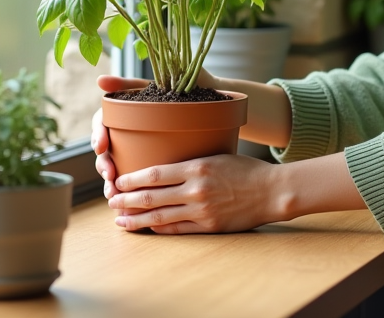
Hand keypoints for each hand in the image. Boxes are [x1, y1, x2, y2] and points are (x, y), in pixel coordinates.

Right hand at [91, 72, 223, 203]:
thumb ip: (130, 83)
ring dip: (111, 182)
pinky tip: (129, 203)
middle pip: (106, 150)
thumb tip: (100, 79)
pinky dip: (131, 191)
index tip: (102, 146)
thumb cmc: (190, 86)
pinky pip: (138, 178)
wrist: (221, 100)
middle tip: (109, 176)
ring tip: (112, 193)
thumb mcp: (161, 84)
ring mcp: (140, 146)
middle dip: (104, 164)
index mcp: (126, 110)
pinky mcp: (154, 159)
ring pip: (118, 167)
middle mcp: (129, 130)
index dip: (98, 135)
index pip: (102, 123)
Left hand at [108, 154, 285, 233]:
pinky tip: (147, 228)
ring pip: (159, 217)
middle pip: (151, 197)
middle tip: (111, 201)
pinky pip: (176, 229)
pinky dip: (158, 229)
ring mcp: (201, 210)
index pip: (154, 174)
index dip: (132, 180)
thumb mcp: (217, 154)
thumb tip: (165, 165)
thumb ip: (191, 161)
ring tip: (120, 220)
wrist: (271, 191)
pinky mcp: (208, 226)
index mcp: (196, 167)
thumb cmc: (246, 170)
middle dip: (126, 201)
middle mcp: (195, 189)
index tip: (118, 181)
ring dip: (136, 220)